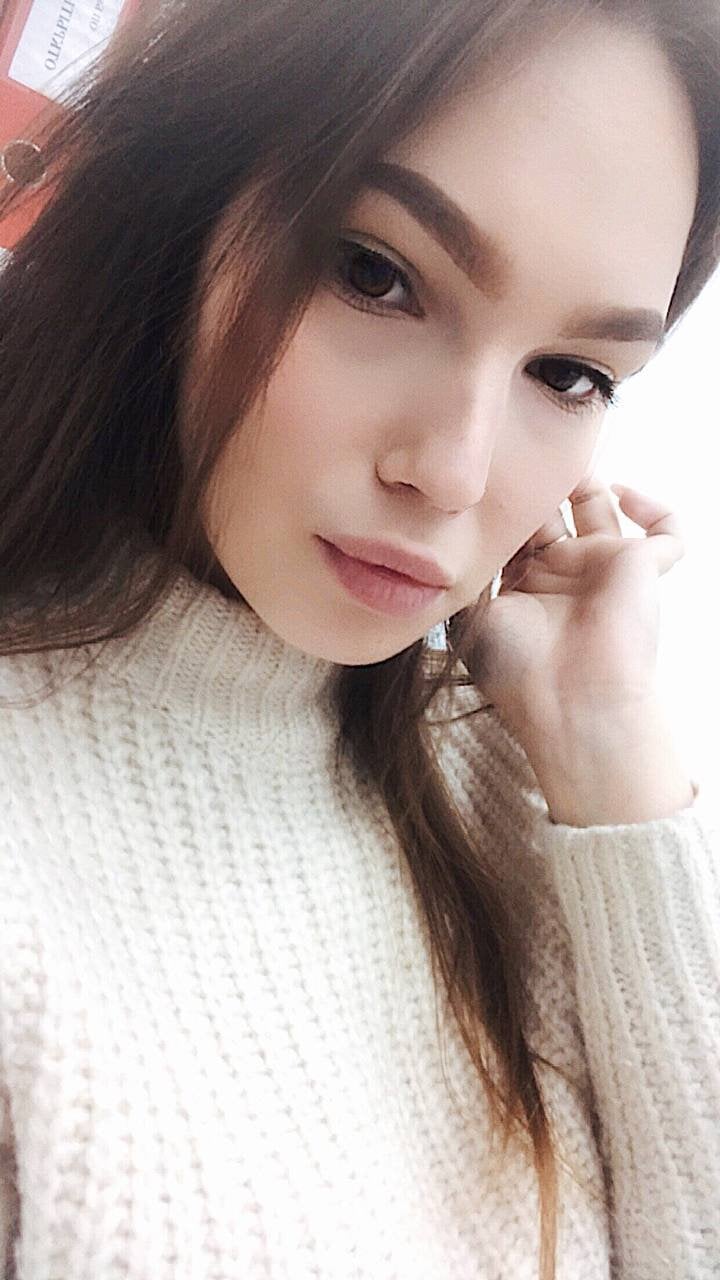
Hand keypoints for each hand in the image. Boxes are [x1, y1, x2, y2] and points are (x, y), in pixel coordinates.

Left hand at [459, 471, 684, 734]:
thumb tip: (440, 543)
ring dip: (585, 479)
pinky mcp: (643, 570)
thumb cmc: (517, 670)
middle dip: (536, 483)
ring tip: (563, 457)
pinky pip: (669, 534)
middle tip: (518, 454)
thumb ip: (463, 574)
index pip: (514, 530)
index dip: (501, 503)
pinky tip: (625, 493)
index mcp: (524, 587)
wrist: (569, 702)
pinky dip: (657, 508)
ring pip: (602, 509)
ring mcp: (603, 570)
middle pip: (552, 511)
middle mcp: (563, 575)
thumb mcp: (470, 614)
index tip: (484, 478)